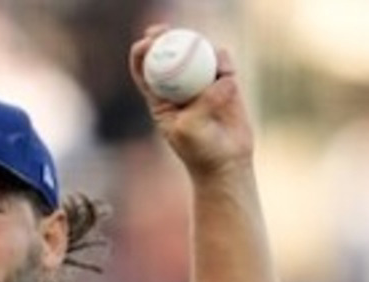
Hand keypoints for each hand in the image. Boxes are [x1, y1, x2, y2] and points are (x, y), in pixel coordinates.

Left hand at [129, 27, 254, 174]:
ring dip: (199, 47)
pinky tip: (226, 71)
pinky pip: (223, 62)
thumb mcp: (190, 129)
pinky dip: (224, 61)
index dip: (142, 51)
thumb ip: (201, 103)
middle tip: (167, 31)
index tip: (147, 43)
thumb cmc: (200, 151)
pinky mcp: (224, 81)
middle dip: (165, 36)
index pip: (144, 68)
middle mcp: (178, 85)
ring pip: (197, 52)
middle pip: (169, 51)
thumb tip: (221, 80)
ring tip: (205, 55)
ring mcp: (201, 81)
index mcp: (159, 97)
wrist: (226, 164)